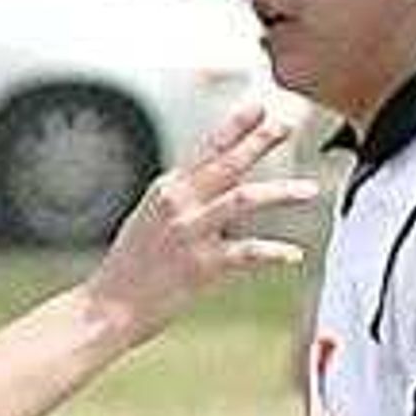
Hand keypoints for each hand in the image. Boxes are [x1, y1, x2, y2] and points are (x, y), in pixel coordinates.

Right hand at [78, 102, 315, 344]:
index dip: (236, 125)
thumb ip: (179, 199)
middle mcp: (179, 204)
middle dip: (262, 139)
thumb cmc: (127, 269)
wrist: (106, 309)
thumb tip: (208, 184)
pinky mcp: (202, 265)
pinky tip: (294, 254)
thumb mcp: (148, 220)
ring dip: (282, 192)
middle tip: (288, 123)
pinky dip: (275, 253)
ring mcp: (191, 232)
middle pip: (229, 161)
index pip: (207, 148)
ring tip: (309, 190)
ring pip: (245, 199)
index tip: (260, 106)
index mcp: (167, 190)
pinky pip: (248, 253)